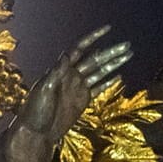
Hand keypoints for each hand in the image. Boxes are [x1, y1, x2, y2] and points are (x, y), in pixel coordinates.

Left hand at [3, 25, 131, 161]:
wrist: (36, 133)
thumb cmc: (34, 111)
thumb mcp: (43, 90)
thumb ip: (56, 73)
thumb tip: (66, 55)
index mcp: (62, 70)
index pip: (80, 48)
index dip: (93, 38)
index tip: (107, 29)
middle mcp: (72, 76)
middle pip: (95, 59)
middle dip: (111, 52)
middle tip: (127, 45)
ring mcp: (78, 88)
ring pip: (100, 72)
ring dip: (114, 63)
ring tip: (128, 55)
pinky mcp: (82, 101)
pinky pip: (98, 88)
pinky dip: (109, 82)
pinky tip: (119, 76)